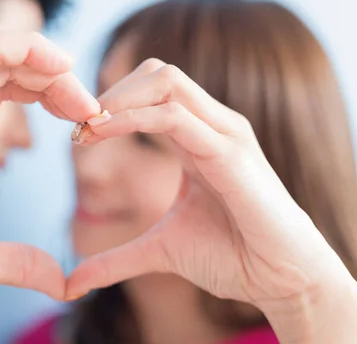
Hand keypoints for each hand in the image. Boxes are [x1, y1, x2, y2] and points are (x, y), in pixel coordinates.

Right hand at [0, 31, 99, 299]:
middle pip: (8, 72)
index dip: (44, 101)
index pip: (0, 92)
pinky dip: (31, 49)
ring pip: (3, 54)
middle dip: (55, 86)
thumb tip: (60, 282)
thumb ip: (16, 260)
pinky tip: (64, 66)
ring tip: (86, 102)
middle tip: (92, 113)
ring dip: (51, 71)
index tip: (82, 126)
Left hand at [66, 59, 356, 314]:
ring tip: (87, 131)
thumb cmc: (233, 256)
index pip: (152, 90)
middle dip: (111, 92)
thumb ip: (117, 258)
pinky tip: (104, 133)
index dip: (111, 104)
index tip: (78, 135)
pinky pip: (174, 117)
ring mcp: (225, 134)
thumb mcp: (160, 249)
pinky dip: (132, 119)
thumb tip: (74, 282)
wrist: (283, 280)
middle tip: (79, 128)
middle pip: (157, 73)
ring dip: (117, 99)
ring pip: (165, 81)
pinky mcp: (231, 153)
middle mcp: (213, 125)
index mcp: (198, 138)